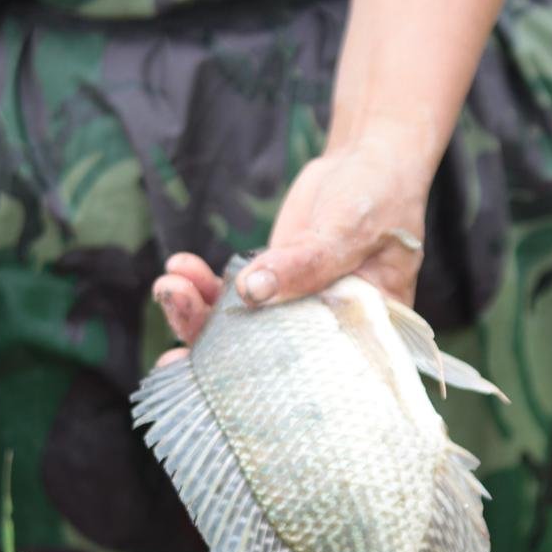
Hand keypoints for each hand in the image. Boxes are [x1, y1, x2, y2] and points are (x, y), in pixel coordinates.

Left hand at [152, 133, 430, 363]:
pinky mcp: (270, 285)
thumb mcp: (348, 228)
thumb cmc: (380, 196)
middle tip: (175, 334)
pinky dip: (201, 286)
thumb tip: (250, 291)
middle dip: (211, 351)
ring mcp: (291, 311)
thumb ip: (304, 262)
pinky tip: (179, 267)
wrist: (368, 161)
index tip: (210, 382)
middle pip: (261, 361)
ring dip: (197, 312)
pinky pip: (230, 297)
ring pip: (237, 331)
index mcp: (358, 336)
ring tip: (170, 284)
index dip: (258, 390)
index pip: (308, 379)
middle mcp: (322, 333)